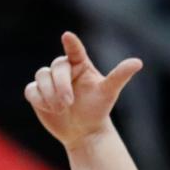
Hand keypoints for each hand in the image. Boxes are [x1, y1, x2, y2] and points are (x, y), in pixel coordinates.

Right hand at [24, 31, 142, 149]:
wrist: (84, 132)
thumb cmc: (97, 109)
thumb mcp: (109, 92)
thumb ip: (120, 75)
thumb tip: (138, 62)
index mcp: (79, 63)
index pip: (74, 50)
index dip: (71, 43)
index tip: (67, 37)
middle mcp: (63, 69)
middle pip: (55, 67)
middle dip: (60, 85)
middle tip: (68, 103)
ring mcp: (48, 81)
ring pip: (41, 77)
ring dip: (49, 94)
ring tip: (61, 109)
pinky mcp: (37, 94)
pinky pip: (31, 91)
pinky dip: (38, 99)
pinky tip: (49, 109)